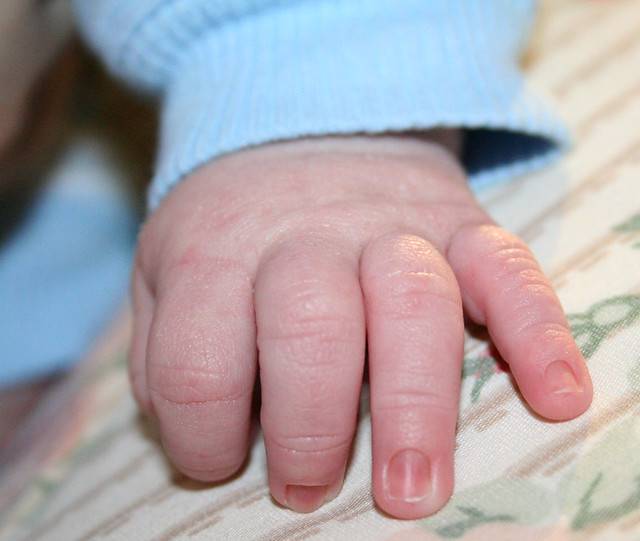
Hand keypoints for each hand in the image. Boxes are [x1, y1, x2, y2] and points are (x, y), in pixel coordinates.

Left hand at [130, 134, 591, 518]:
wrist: (298, 126)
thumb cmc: (230, 223)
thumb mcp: (168, 271)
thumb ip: (168, 349)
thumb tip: (205, 436)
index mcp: (215, 251)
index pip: (198, 365)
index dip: (205, 436)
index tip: (223, 462)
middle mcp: (306, 234)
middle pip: (311, 330)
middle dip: (310, 429)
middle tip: (307, 488)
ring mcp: (391, 223)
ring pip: (413, 304)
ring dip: (417, 407)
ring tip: (413, 489)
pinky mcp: (458, 220)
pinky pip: (507, 268)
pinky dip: (537, 332)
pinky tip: (554, 394)